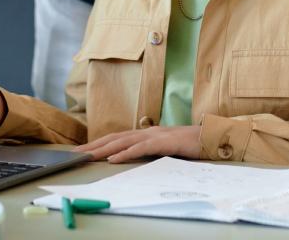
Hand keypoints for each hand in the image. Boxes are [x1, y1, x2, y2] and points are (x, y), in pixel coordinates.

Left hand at [79, 124, 200, 161]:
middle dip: (94, 145)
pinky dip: (125, 153)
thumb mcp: (165, 149)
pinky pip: (141, 148)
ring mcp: (154, 135)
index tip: (83, 151)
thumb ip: (150, 150)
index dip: (99, 143)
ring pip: (123, 141)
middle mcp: (146, 131)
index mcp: (146, 133)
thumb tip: (134, 157)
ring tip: (88, 155)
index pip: (117, 137)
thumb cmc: (189, 145)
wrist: (211, 138)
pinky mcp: (163, 142)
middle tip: (76, 153)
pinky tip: (114, 158)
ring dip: (104, 149)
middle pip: (115, 137)